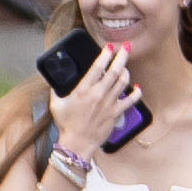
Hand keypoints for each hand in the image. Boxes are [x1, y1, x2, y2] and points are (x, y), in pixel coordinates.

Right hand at [45, 42, 136, 167]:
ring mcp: (109, 103)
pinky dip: (136, 93)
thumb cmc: (66, 125)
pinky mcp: (116, 113)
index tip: (110, 47)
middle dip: (122, 56)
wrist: (77, 144)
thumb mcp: (56, 105)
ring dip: (127, 71)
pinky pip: (131, 100)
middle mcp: (98, 94)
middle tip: (126, 47)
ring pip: (123, 82)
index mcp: (83, 90)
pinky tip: (137, 88)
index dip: (105, 54)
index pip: (97, 67)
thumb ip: (56, 90)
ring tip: (126, 66)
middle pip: (114, 71)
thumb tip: (54, 81)